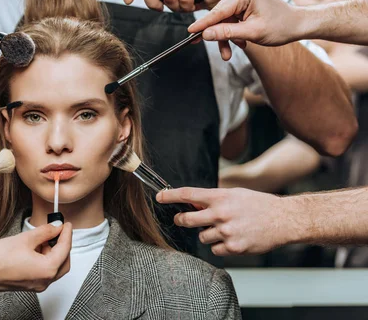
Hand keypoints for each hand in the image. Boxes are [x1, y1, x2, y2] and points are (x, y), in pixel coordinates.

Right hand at [0, 222, 72, 291]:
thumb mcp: (26, 238)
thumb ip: (45, 232)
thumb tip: (56, 227)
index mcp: (47, 270)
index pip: (64, 249)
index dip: (66, 234)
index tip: (66, 225)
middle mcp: (45, 281)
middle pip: (63, 261)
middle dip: (62, 245)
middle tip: (58, 231)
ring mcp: (37, 285)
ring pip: (54, 267)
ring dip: (52, 252)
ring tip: (43, 238)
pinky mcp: (30, 284)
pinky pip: (44, 271)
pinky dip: (44, 259)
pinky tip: (36, 248)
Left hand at [156, 187, 290, 255]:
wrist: (284, 220)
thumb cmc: (259, 205)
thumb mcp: (235, 194)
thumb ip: (214, 199)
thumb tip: (193, 203)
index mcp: (221, 197)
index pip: (188, 194)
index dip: (170, 196)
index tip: (159, 196)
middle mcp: (221, 214)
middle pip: (187, 219)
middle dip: (181, 220)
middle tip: (181, 219)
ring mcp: (227, 232)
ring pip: (202, 236)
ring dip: (208, 234)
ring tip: (225, 229)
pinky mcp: (234, 247)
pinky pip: (215, 249)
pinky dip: (220, 246)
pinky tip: (233, 239)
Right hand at [188, 0, 305, 59]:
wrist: (298, 24)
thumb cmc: (281, 26)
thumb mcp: (251, 32)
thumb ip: (226, 32)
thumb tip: (205, 34)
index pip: (218, 10)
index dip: (203, 23)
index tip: (189, 32)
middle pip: (219, 15)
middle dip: (216, 33)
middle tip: (199, 44)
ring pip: (225, 19)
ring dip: (225, 36)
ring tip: (228, 54)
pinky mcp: (245, 4)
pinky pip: (232, 19)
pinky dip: (232, 32)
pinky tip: (238, 43)